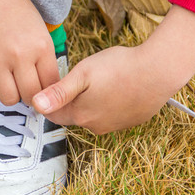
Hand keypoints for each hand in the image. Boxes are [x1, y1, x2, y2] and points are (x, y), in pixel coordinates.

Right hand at [0, 0, 58, 104]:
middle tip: (24, 87)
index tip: (42, 88)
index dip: (48, 90)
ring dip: (9, 93)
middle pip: (31, 96)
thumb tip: (46, 89)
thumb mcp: (39, 30)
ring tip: (7, 80)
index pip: (51, 85)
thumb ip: (44, 58)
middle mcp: (20, 55)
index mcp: (41, 46)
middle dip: (30, 96)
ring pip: (8, 99)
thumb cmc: (14, 10)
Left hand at [32, 5, 194, 133]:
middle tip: (80, 78)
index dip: (49, 99)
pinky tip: (117, 85)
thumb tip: (35, 105)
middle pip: (72, 114)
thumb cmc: (119, 68)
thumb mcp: (83, 74)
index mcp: (79, 115)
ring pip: (92, 114)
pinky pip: (112, 114)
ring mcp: (115, 126)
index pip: (52, 114)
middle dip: (70, 99)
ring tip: (101, 79)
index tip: (54, 83)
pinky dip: (110, 102)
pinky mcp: (131, 121)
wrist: (160, 71)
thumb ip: (58, 92)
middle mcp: (95, 126)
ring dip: (91, 101)